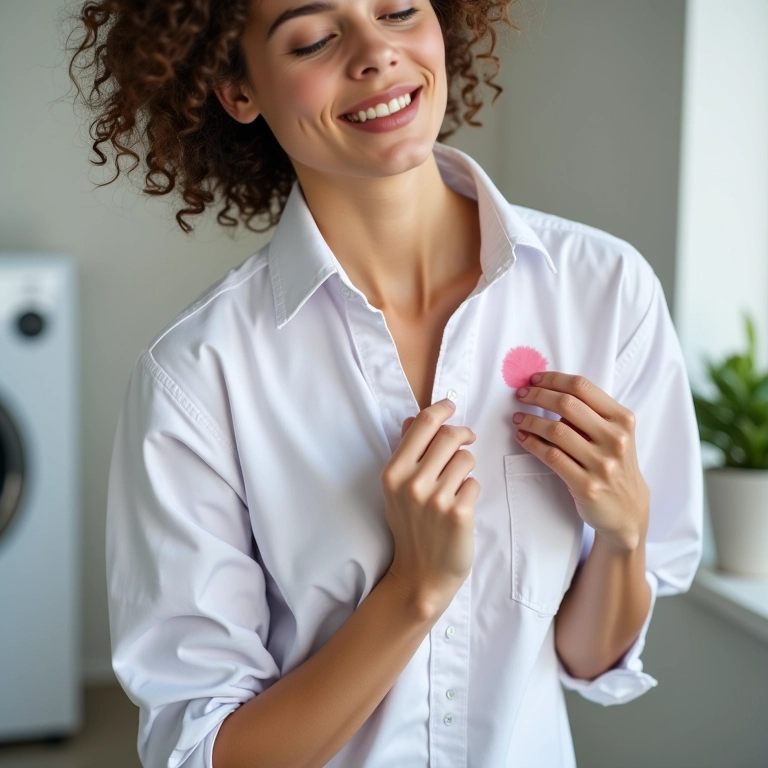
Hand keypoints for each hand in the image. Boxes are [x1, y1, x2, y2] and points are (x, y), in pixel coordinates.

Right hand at [380, 400, 479, 619]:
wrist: (420, 574)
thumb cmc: (410, 527)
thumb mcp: (396, 489)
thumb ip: (405, 453)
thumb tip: (414, 419)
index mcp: (393, 472)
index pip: (422, 424)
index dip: (441, 409)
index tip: (451, 406)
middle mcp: (412, 483)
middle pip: (449, 436)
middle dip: (462, 435)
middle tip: (466, 440)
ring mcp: (436, 498)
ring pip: (466, 458)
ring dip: (467, 467)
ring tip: (457, 484)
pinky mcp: (459, 513)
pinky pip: (475, 483)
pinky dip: (471, 490)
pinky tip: (460, 505)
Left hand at [512, 371, 648, 551]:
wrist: (628, 510)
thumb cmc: (615, 465)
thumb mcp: (615, 434)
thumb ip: (591, 413)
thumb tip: (549, 389)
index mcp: (622, 419)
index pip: (582, 387)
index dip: (553, 379)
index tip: (534, 379)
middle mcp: (615, 439)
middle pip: (567, 404)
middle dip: (538, 395)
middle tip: (521, 395)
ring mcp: (601, 463)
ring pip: (555, 430)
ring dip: (530, 420)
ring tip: (518, 418)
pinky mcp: (586, 485)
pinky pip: (551, 456)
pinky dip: (532, 443)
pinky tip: (522, 437)